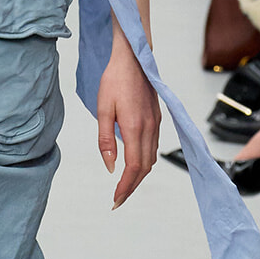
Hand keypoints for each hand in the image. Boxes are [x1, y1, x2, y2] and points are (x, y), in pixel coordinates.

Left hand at [97, 37, 159, 206]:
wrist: (133, 58)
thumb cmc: (115, 79)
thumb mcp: (103, 109)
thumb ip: (106, 140)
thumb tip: (110, 166)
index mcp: (135, 127)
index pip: (133, 167)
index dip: (125, 186)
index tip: (116, 199)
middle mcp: (150, 128)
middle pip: (145, 168)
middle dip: (132, 186)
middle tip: (118, 200)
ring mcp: (156, 124)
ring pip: (151, 159)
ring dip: (139, 175)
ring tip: (124, 186)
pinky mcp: (157, 119)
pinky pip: (153, 147)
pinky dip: (144, 161)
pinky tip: (133, 164)